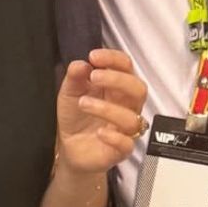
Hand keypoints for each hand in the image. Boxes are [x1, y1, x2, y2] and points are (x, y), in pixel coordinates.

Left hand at [56, 49, 147, 175]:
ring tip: (83, 104)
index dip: (114, 59)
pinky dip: (115, 137)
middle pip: (138, 89)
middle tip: (94, 77)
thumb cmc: (76, 118)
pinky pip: (128, 144)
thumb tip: (81, 64)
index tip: (94, 57)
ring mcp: (125, 128)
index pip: (126, 67)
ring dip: (107, 108)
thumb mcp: (69, 93)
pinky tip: (99, 132)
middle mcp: (126, 106)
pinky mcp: (121, 150)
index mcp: (116, 88)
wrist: (70, 149)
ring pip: (132, 117)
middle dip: (117, 80)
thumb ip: (75, 77)